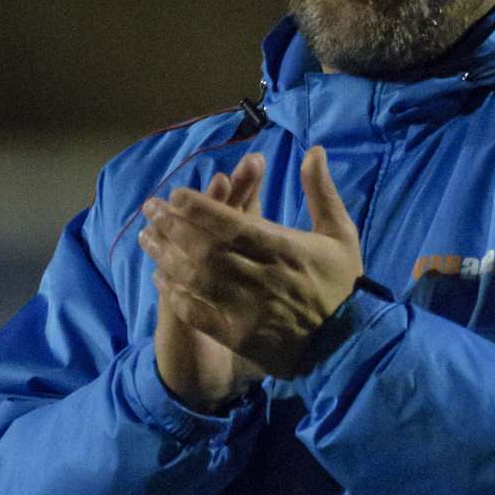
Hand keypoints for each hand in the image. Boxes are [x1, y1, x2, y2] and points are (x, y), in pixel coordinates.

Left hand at [139, 145, 362, 389]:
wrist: (348, 345)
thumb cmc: (342, 285)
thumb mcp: (341, 233)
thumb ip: (322, 191)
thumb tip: (313, 150)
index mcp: (283, 248)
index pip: (230, 222)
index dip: (198, 207)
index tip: (176, 194)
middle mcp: (261, 275)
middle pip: (204, 247)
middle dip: (172, 225)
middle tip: (149, 209)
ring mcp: (246, 308)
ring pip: (195, 278)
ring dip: (166, 257)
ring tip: (146, 239)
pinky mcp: (238, 336)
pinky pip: (198, 314)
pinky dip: (176, 296)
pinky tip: (161, 282)